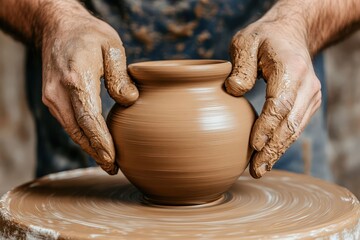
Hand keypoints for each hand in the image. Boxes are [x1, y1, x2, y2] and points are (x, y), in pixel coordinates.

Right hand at [39, 2, 138, 173]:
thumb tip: (129, 101)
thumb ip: (120, 75)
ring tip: (107, 162)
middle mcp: (59, 93)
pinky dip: (82, 137)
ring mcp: (52, 97)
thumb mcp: (112, 46)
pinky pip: (68, 123)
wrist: (57, 27)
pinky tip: (94, 144)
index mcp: (76, 80)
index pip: (89, 120)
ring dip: (88, 148)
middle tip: (114, 169)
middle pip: (79, 132)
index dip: (102, 143)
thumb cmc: (88, 35)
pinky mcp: (51, 99)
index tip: (114, 160)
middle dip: (96, 153)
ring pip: (72, 131)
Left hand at [225, 15, 320, 177]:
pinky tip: (269, 156)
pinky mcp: (308, 103)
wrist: (292, 35)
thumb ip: (241, 66)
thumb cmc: (264, 38)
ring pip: (295, 129)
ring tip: (259, 170)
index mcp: (291, 68)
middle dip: (272, 149)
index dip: (267, 126)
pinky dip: (282, 143)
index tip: (254, 146)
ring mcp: (310, 96)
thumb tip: (234, 91)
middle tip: (254, 170)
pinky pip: (295, 127)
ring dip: (277, 151)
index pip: (280, 103)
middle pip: (290, 123)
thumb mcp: (246, 42)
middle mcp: (306, 85)